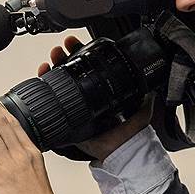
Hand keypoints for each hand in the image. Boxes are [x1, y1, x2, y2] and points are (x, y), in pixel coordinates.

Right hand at [39, 36, 153, 161]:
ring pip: (58, 83)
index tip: (74, 44)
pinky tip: (43, 75)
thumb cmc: (131, 131)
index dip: (79, 52)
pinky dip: (43, 87)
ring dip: (52, 67)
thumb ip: (147, 91)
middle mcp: (87, 96)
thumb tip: (152, 74)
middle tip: (59, 50)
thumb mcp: (142, 105)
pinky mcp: (66, 118)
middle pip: (69, 70)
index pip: (88, 65)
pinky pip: (51, 103)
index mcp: (102, 90)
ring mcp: (74, 106)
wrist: (121, 149)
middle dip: (62, 56)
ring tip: (50, 60)